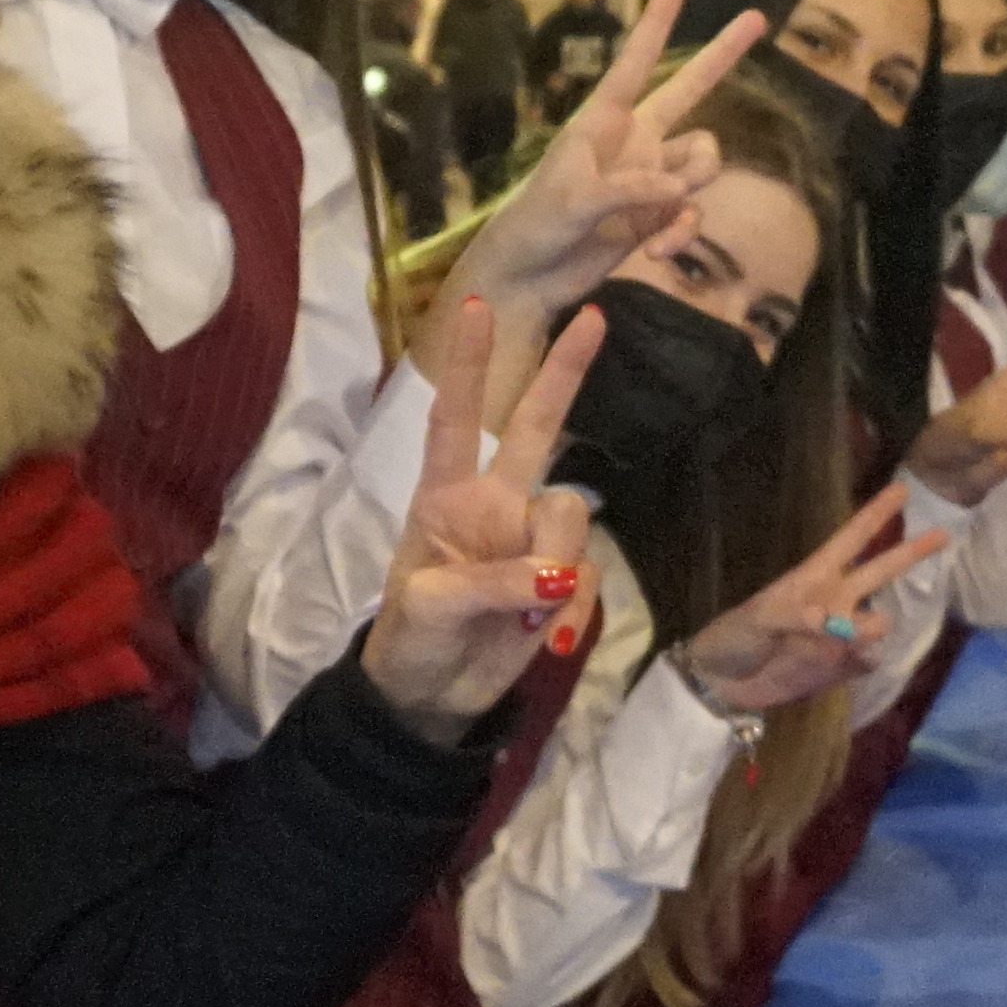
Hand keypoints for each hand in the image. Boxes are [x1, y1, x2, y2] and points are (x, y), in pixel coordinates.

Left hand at [355, 297, 609, 734]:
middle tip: (594, 317)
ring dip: (557, 565)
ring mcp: (531, 540)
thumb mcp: (431, 607)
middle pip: (535, 426)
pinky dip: (574, 610)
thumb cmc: (411, 640)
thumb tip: (556, 578)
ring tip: (529, 617)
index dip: (467, 364)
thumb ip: (491, 583)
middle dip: (565, 374)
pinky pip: (589, 576)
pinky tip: (547, 639)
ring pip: (571, 516)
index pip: (454, 418)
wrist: (432, 700)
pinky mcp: (561, 582)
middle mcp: (495, 503)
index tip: (478, 307)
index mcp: (446, 496)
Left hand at [447, 0, 765, 330]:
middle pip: (690, 89)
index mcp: (604, 121)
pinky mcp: (658, 215)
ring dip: (696, 188)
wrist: (529, 278)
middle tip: (759, 17)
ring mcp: (651, 178)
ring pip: (705, 161)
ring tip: (665, 220)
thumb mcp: (573, 201)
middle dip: (722, 55)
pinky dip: (682, 232)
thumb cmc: (534, 226)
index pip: (635, 62)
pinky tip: (656, 252)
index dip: (656, 22)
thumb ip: (629, 188)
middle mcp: (634, 141)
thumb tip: (681, 189)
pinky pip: (692, 212)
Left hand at [672, 488, 956, 712]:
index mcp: (815, 577)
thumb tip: (834, 619)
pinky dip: (867, 662)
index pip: (851, 539)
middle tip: (945, 532)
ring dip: (873, 627)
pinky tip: (855, 664)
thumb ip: (794, 615)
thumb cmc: (734, 638)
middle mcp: (836, 600)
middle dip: (910, 552)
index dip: (876, 515)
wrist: (722, 683)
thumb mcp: (756, 618)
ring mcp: (841, 635)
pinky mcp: (840, 668)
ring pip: (879, 621)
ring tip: (851, 637)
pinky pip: (868, 661)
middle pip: (881, 571)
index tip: (902, 489)